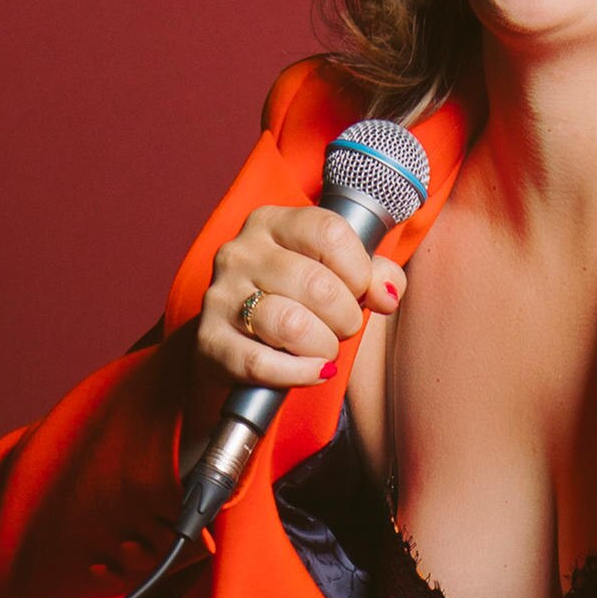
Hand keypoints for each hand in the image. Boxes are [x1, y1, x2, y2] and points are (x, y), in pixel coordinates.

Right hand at [199, 199, 400, 389]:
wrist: (243, 341)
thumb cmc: (300, 301)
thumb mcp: (339, 275)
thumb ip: (374, 274)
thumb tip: (386, 293)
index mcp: (272, 223)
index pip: (329, 232)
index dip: (359, 270)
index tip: (361, 289)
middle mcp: (241, 252)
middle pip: (316, 284)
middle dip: (345, 316)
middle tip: (343, 326)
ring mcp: (221, 296)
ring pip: (290, 324)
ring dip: (323, 346)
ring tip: (324, 348)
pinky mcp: (211, 341)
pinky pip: (261, 363)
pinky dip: (299, 373)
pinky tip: (313, 371)